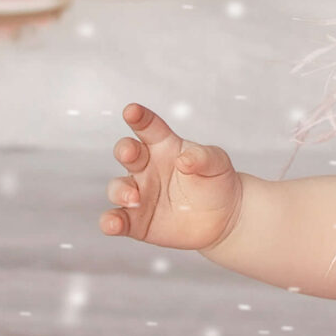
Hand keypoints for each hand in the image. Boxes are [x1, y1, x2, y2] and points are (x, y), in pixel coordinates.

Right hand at [101, 102, 242, 251]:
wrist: (224, 218)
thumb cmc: (217, 181)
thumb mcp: (217, 162)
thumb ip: (203, 156)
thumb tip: (184, 160)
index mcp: (163, 146)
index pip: (148, 127)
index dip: (139, 118)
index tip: (132, 111)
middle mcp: (146, 167)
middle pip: (126, 153)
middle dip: (125, 150)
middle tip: (131, 153)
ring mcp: (139, 194)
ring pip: (117, 187)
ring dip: (120, 191)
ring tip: (134, 198)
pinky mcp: (136, 221)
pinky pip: (117, 220)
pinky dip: (110, 222)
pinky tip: (112, 224)